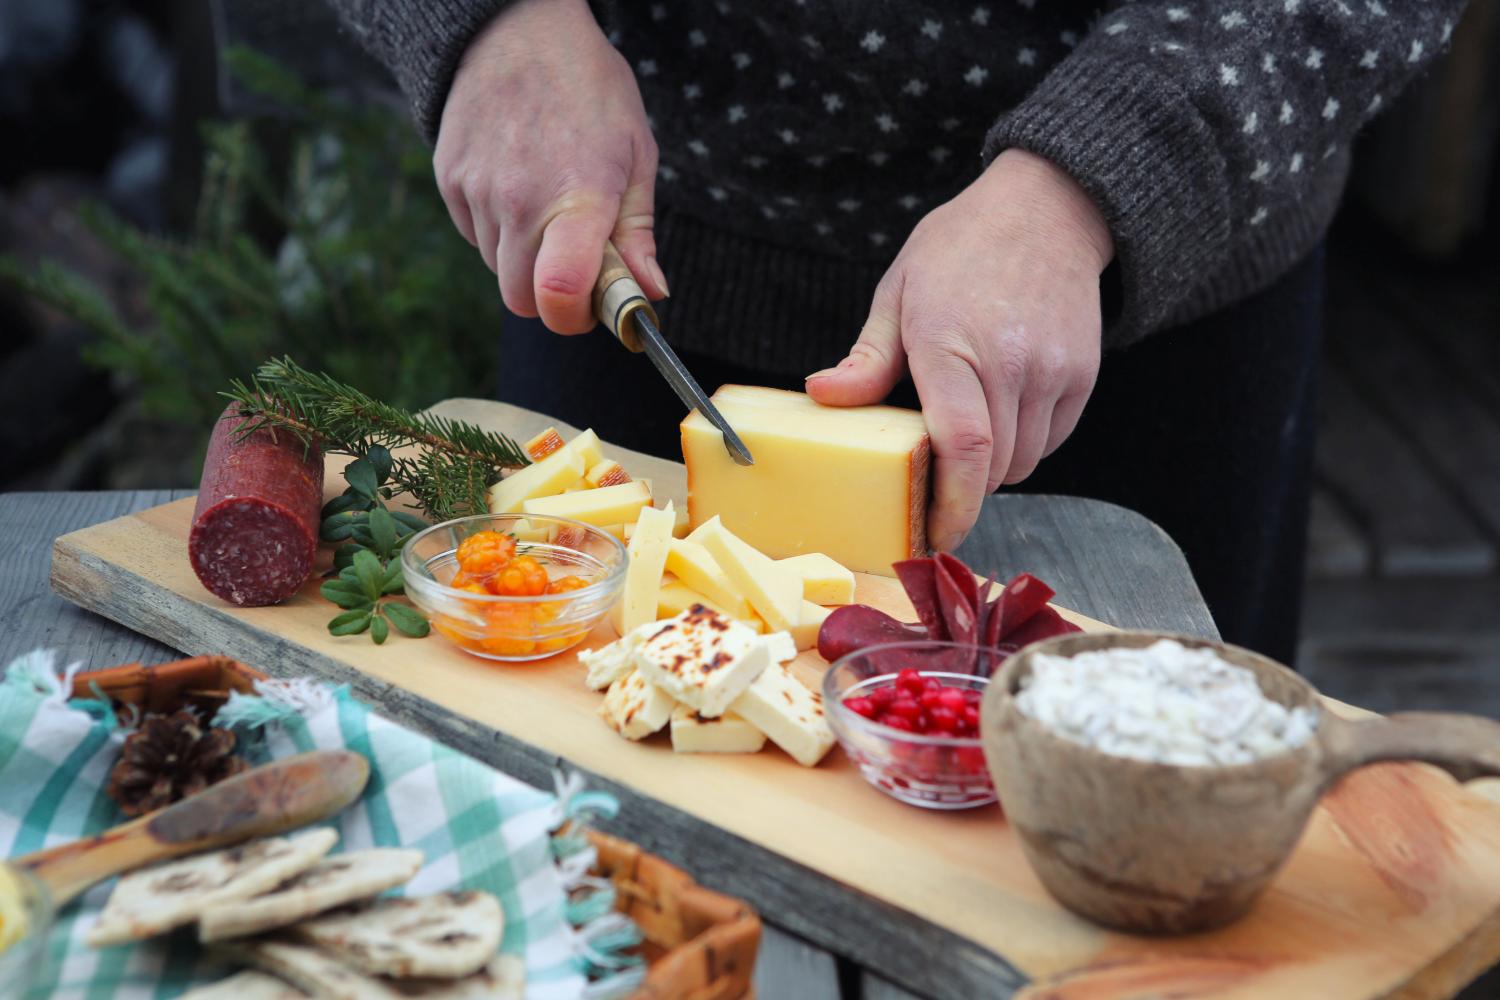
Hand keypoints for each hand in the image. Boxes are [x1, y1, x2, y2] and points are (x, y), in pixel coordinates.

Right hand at [433, 0, 666, 332]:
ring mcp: (478, 191)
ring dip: (525, 258)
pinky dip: (497, 228)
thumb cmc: (588, 88)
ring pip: (498, 269)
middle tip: (577, 258)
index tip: (593, 306)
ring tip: (547, 204)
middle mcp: (519, 201)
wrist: (515, 27)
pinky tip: (518, 183)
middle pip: (522, 300)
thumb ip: (637, 232)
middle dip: (551, 294)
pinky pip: (475, 234)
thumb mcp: (635, 153)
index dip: (575, 318)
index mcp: (577, 198)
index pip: (558, 297)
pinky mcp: (449, 180)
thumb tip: (650, 293)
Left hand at [805, 149, 1112, 551]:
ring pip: (1024, 463)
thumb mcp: (898, 292)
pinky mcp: (1083, 374)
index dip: (950, 505)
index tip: (933, 534)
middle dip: (961, 488)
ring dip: (993, 468)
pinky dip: (1026, 444)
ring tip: (968, 433)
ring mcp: (1053, 370)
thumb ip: (867, 358)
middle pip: (991, 469)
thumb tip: (822, 396)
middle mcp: (1009, 362)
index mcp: (949, 344)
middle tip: (933, 479)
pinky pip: (1051, 440)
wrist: (1046, 208)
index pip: (960, 447)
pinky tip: (1004, 409)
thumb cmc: (959, 250)